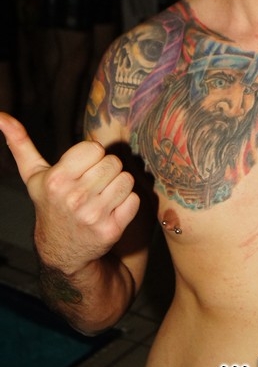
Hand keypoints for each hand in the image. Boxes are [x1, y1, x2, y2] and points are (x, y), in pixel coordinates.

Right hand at [0, 113, 139, 275]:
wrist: (60, 250)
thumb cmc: (50, 204)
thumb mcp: (34, 175)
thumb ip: (20, 143)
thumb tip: (1, 116)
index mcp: (56, 180)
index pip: (94, 148)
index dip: (91, 156)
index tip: (82, 168)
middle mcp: (74, 197)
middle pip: (113, 162)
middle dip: (105, 170)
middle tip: (92, 184)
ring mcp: (93, 215)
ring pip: (126, 179)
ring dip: (118, 186)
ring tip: (101, 196)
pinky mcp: (111, 229)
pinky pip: (134, 199)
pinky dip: (127, 204)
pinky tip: (111, 210)